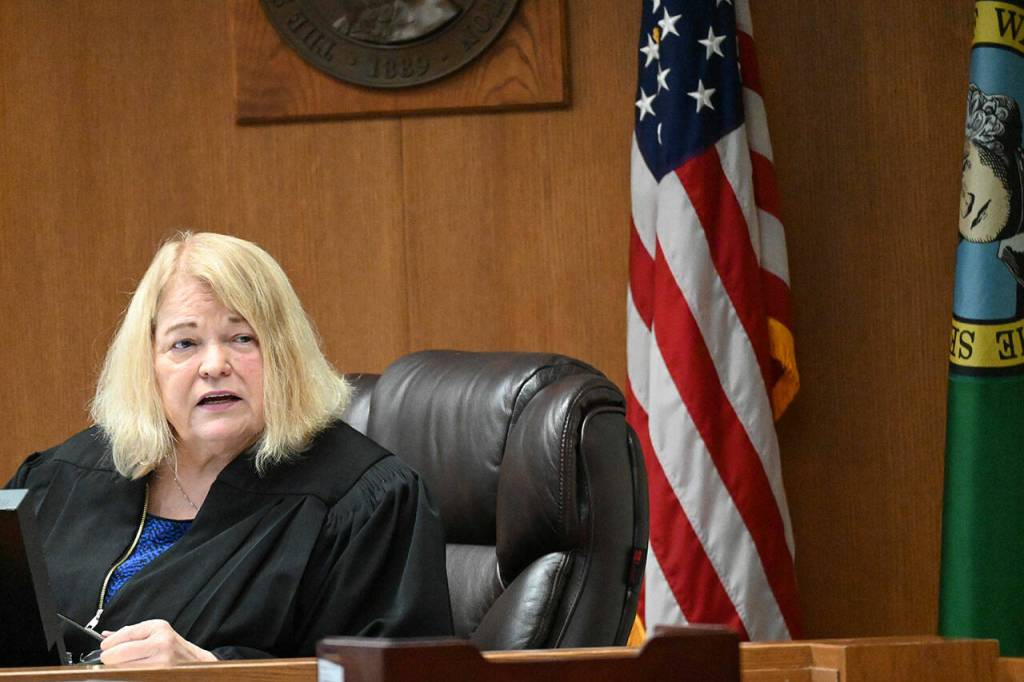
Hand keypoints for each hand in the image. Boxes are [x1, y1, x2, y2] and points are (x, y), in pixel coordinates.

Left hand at [99, 619, 215, 665]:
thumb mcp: (156, 633)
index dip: (108, 645)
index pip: (123, 636)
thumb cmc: (173, 647)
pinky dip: (126, 676)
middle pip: (119, 654)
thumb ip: (131, 633)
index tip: (105, 648)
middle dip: (108, 658)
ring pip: (122, 669)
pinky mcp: (159, 676)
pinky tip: (130, 673)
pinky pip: (132, 677)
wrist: (197, 663)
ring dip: (116, 669)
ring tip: (121, 666)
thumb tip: (105, 636)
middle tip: (108, 660)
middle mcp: (161, 644)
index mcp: (159, 628)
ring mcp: (161, 663)